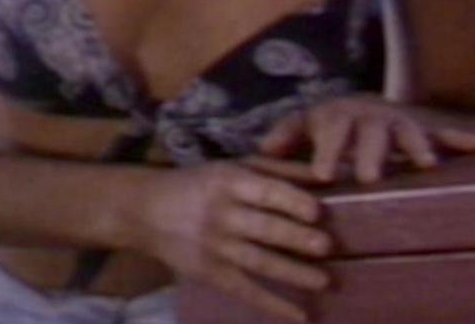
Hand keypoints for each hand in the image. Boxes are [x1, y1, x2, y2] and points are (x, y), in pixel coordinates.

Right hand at [130, 161, 330, 322]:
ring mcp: (215, 248)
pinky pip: (246, 291)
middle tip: (328, 246)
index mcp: (229, 181)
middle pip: (265, 229)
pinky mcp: (210, 274)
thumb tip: (324, 175)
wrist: (146, 211)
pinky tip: (300, 316)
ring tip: (324, 281)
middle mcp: (222, 215)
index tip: (319, 212)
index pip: (266, 192)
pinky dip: (273, 306)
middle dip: (297, 239)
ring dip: (293, 273)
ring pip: (259, 263)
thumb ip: (279, 169)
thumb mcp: (235, 166)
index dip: (293, 202)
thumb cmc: (202, 184)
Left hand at [255, 94, 474, 184]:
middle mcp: (375, 116)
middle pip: (374, 132)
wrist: (367, 106)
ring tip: (427, 163)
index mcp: (343, 116)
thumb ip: (286, 136)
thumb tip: (260, 150)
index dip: (327, 152)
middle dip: (373, 152)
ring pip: (412, 131)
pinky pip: (453, 130)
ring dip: (420, 146)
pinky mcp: (430, 129)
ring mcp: (403, 121)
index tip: (324, 175)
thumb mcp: (305, 126)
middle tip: (370, 176)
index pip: (333, 132)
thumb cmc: (332, 124)